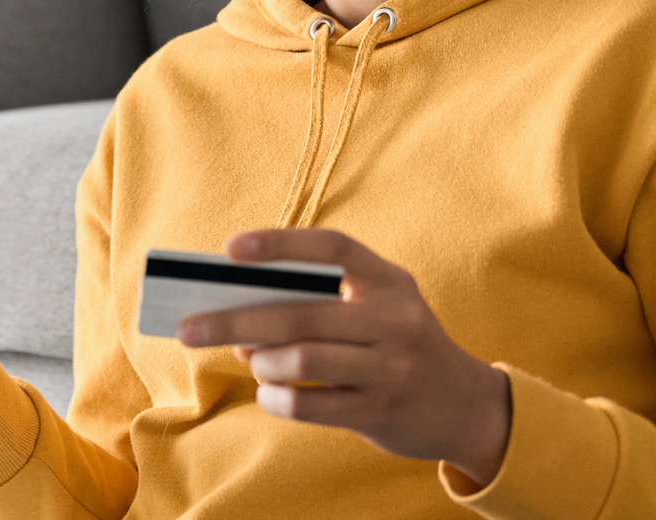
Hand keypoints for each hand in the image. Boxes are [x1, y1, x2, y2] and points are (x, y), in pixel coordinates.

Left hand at [178, 228, 510, 486]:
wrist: (466, 406)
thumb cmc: (400, 345)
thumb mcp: (377, 309)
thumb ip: (319, 302)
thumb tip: (240, 312)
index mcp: (390, 281)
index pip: (332, 247)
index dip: (280, 243)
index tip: (229, 249)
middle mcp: (395, 320)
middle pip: (300, 313)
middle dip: (234, 320)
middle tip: (189, 328)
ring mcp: (391, 369)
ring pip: (302, 360)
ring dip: (262, 362)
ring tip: (253, 361)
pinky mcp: (381, 412)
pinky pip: (309, 404)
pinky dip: (276, 398)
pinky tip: (270, 393)